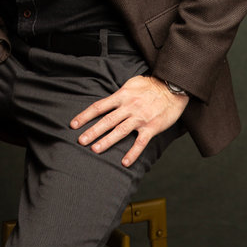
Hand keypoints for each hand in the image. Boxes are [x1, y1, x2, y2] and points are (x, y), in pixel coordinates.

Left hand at [70, 75, 188, 166]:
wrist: (173, 87)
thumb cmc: (151, 85)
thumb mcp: (132, 83)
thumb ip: (120, 93)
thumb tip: (108, 100)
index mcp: (122, 96)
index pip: (99, 107)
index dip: (85, 116)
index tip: (74, 124)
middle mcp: (129, 107)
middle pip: (107, 120)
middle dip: (92, 131)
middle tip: (80, 141)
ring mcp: (140, 118)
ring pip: (120, 131)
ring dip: (107, 141)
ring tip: (95, 149)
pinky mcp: (152, 127)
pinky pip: (140, 142)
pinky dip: (132, 153)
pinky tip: (125, 162)